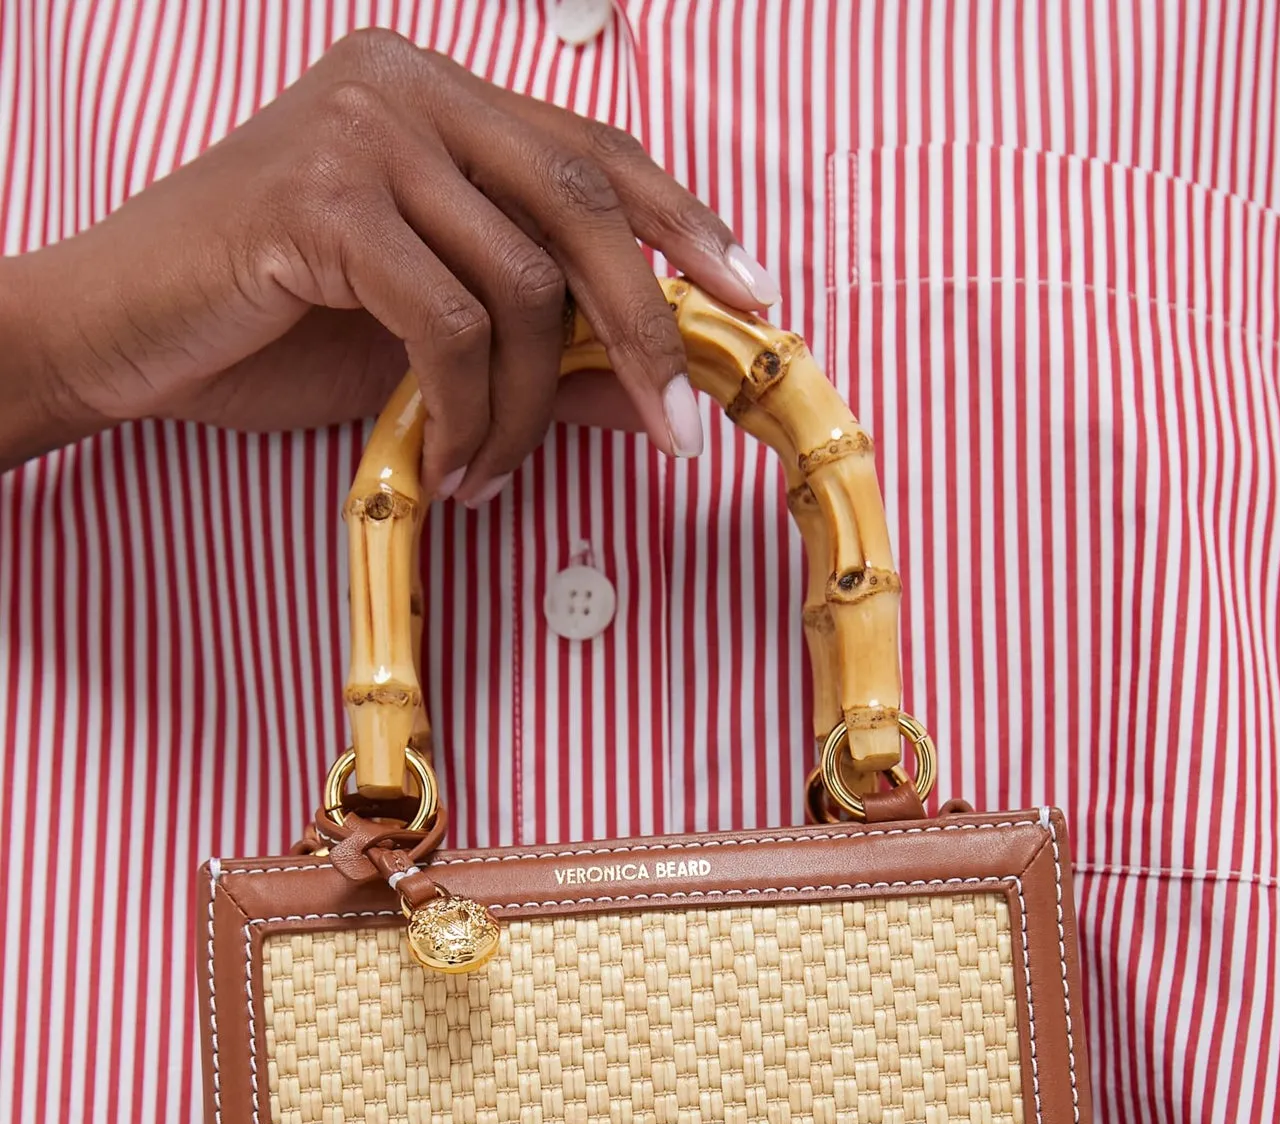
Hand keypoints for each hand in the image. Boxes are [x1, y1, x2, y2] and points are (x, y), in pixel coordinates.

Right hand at [3, 28, 776, 493]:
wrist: (118, 333)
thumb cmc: (263, 326)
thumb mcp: (423, 339)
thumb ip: (535, 345)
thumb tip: (649, 389)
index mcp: (437, 95)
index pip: (597, 152)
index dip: (685, 225)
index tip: (753, 298)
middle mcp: (407, 86)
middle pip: (585, 204)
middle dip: (645, 330)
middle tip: (678, 428)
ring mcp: (363, 130)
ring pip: (522, 282)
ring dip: (526, 407)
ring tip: (493, 474)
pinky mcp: (321, 197)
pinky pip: (449, 321)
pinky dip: (469, 412)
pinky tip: (453, 466)